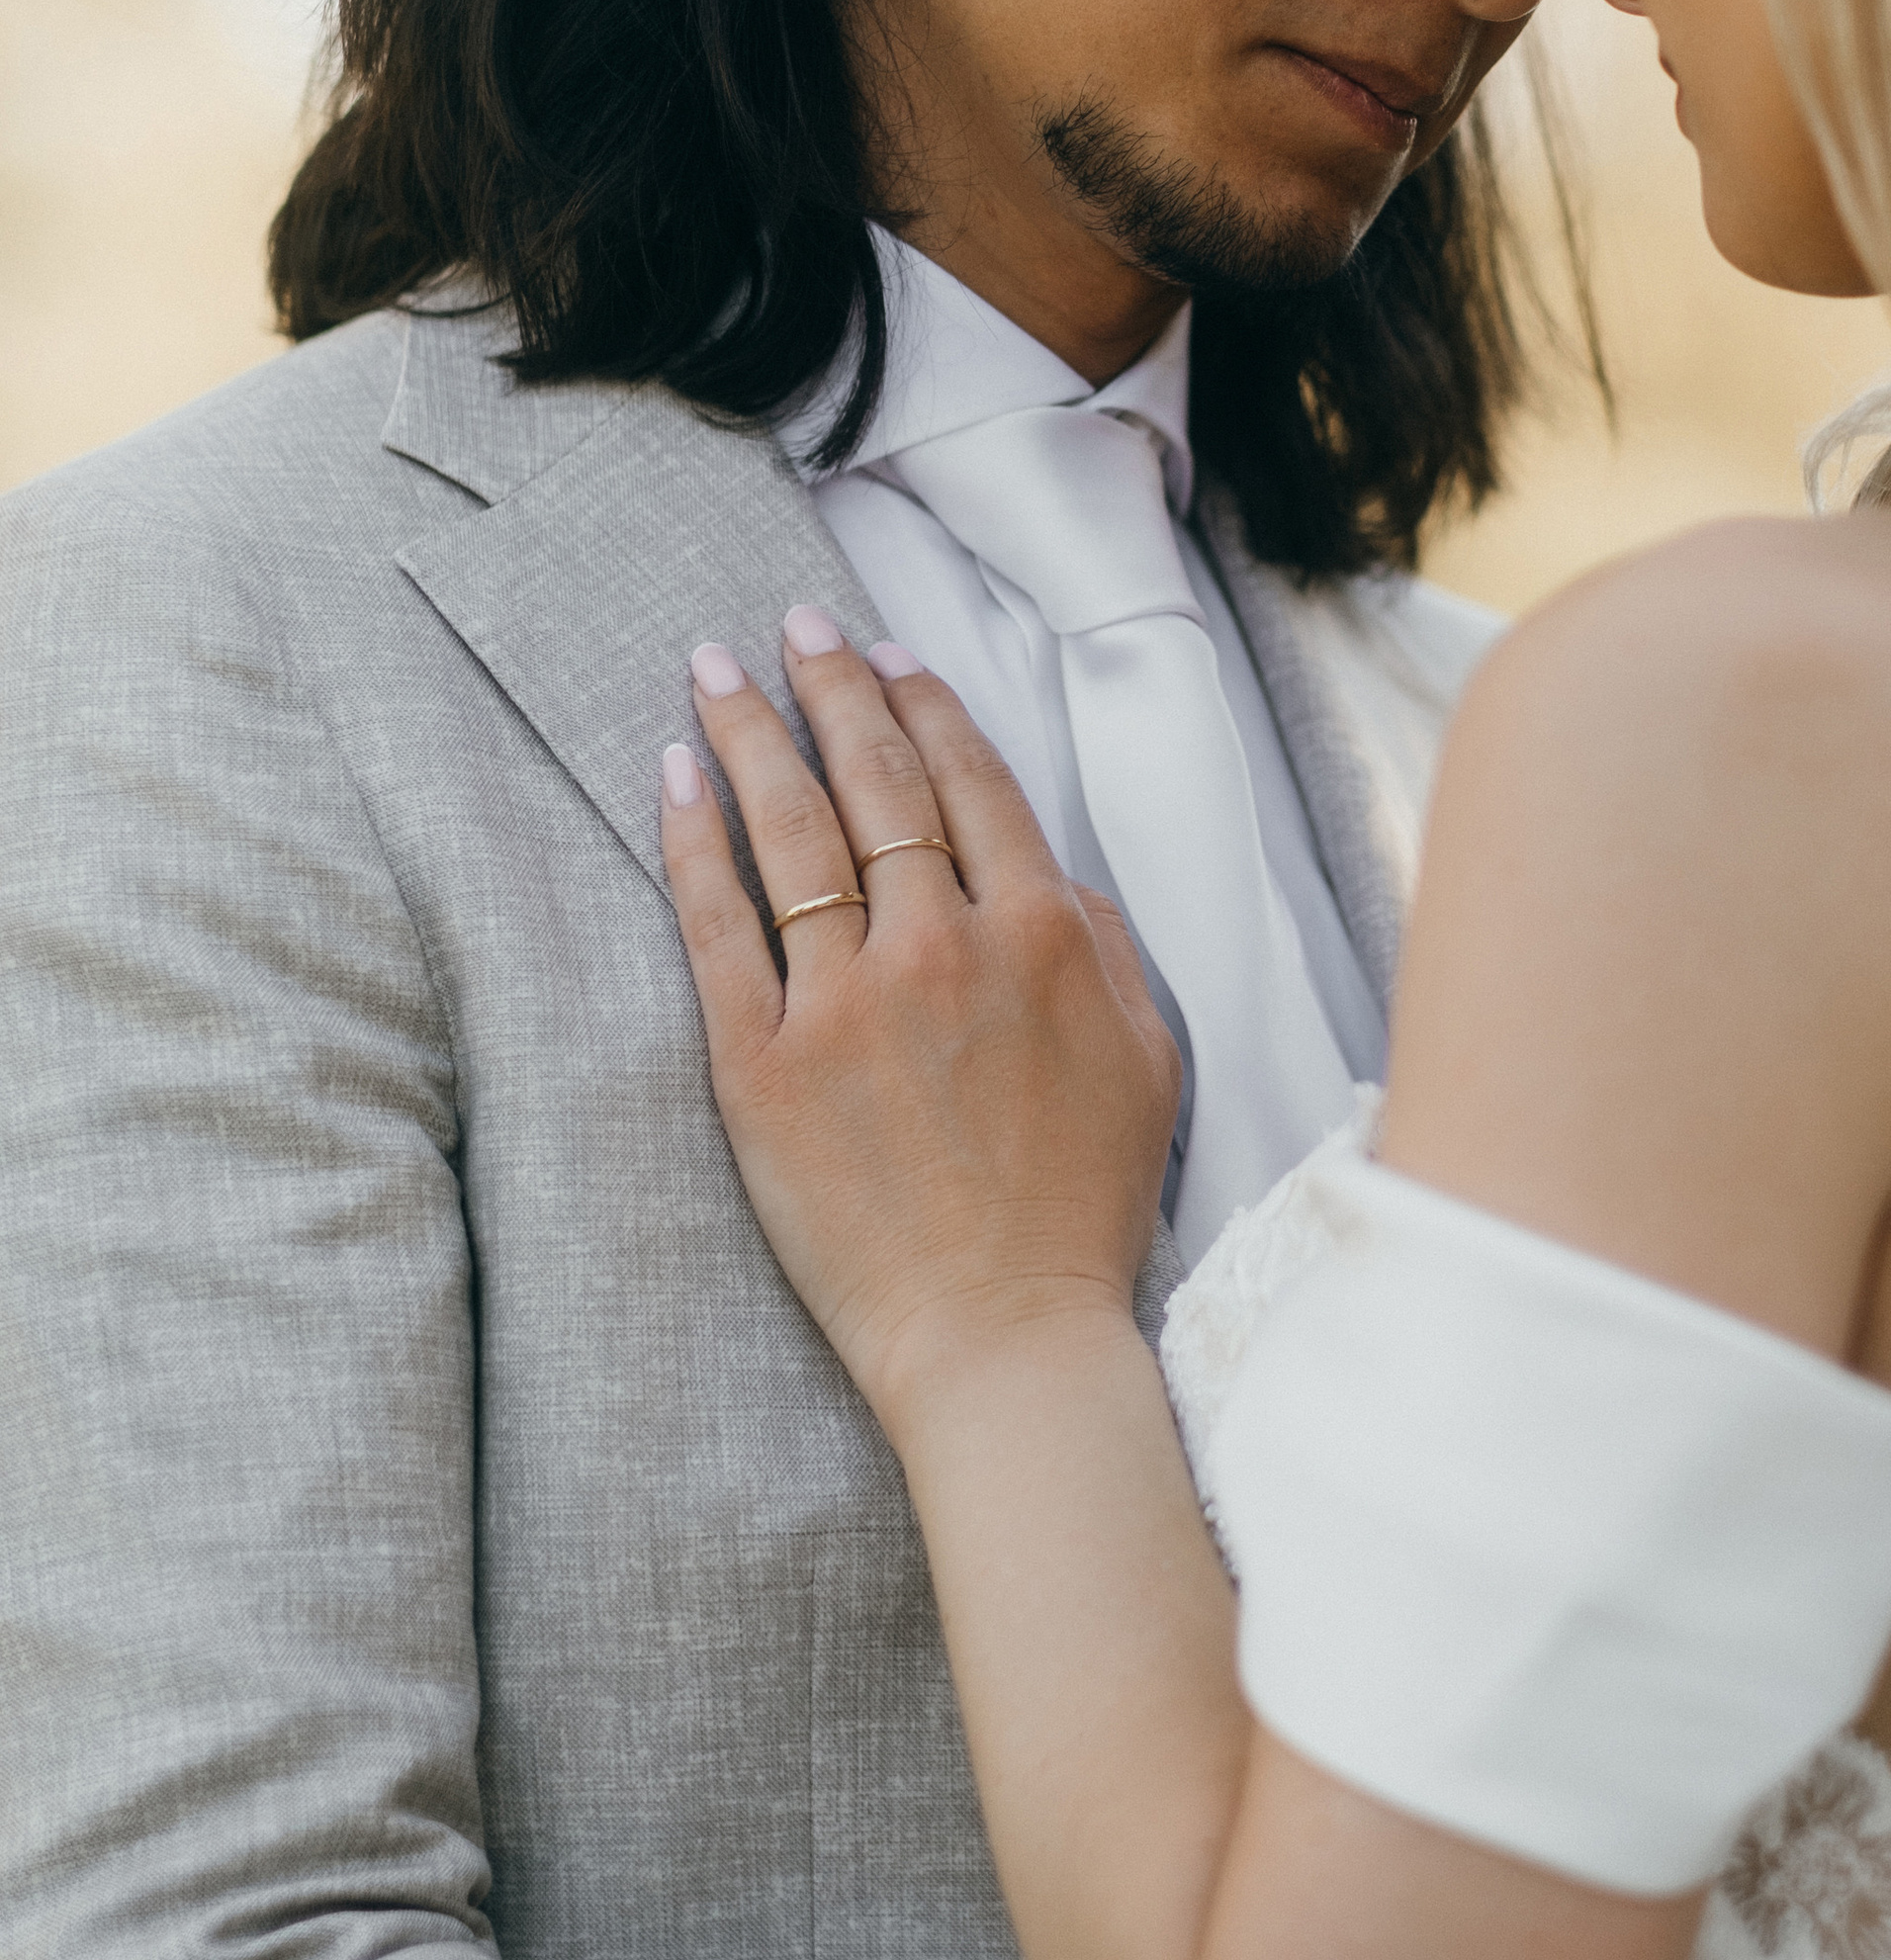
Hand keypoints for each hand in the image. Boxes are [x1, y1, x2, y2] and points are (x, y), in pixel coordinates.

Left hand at [662, 607, 1182, 1435]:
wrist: (1004, 1336)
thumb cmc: (1083, 1206)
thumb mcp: (1148, 1056)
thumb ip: (1103, 941)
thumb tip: (1043, 867)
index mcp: (1044, 935)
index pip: (971, 782)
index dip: (924, 704)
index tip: (887, 653)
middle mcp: (944, 946)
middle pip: (875, 780)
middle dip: (832, 684)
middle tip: (796, 623)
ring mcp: (847, 1002)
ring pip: (790, 829)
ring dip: (749, 731)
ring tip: (716, 666)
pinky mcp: (764, 1066)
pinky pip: (716, 925)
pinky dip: (691, 839)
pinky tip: (673, 776)